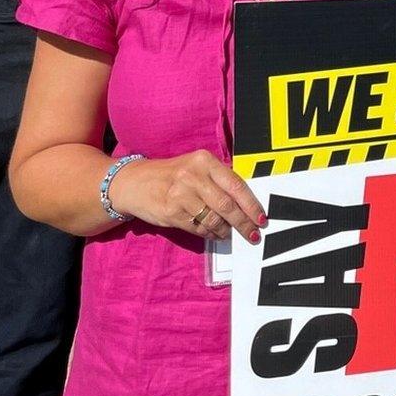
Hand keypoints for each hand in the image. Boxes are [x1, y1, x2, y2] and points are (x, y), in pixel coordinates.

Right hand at [112, 150, 265, 243]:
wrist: (134, 182)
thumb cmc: (173, 175)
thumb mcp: (196, 167)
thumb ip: (219, 180)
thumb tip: (247, 203)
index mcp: (204, 161)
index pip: (236, 185)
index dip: (251, 205)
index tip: (262, 218)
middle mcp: (193, 176)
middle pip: (227, 205)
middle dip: (243, 223)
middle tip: (252, 234)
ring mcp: (180, 195)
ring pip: (214, 219)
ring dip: (226, 231)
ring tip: (230, 234)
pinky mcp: (171, 212)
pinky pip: (199, 228)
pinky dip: (210, 234)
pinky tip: (215, 234)